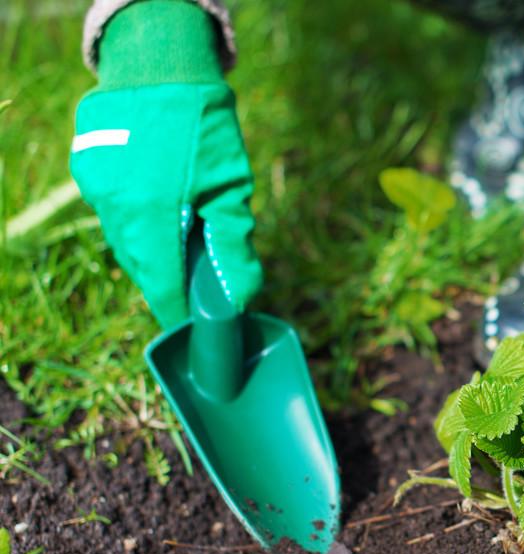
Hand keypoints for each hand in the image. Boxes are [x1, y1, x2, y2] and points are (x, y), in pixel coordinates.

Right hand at [70, 2, 260, 326]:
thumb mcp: (231, 184)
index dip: (175, 311)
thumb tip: (242, 294)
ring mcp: (97, 189)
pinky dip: (136, 222)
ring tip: (180, 247)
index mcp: (152, 216)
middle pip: (141, 266)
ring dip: (151, 251)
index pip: (160, 285)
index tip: (190, 327)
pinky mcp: (88, 172)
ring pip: (124, 240)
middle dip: (166, 281)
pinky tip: (160, 210)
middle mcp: (116, 208)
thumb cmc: (204, 124)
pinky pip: (114, 213)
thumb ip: (235, 243)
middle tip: (193, 288)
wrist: (158, 62)